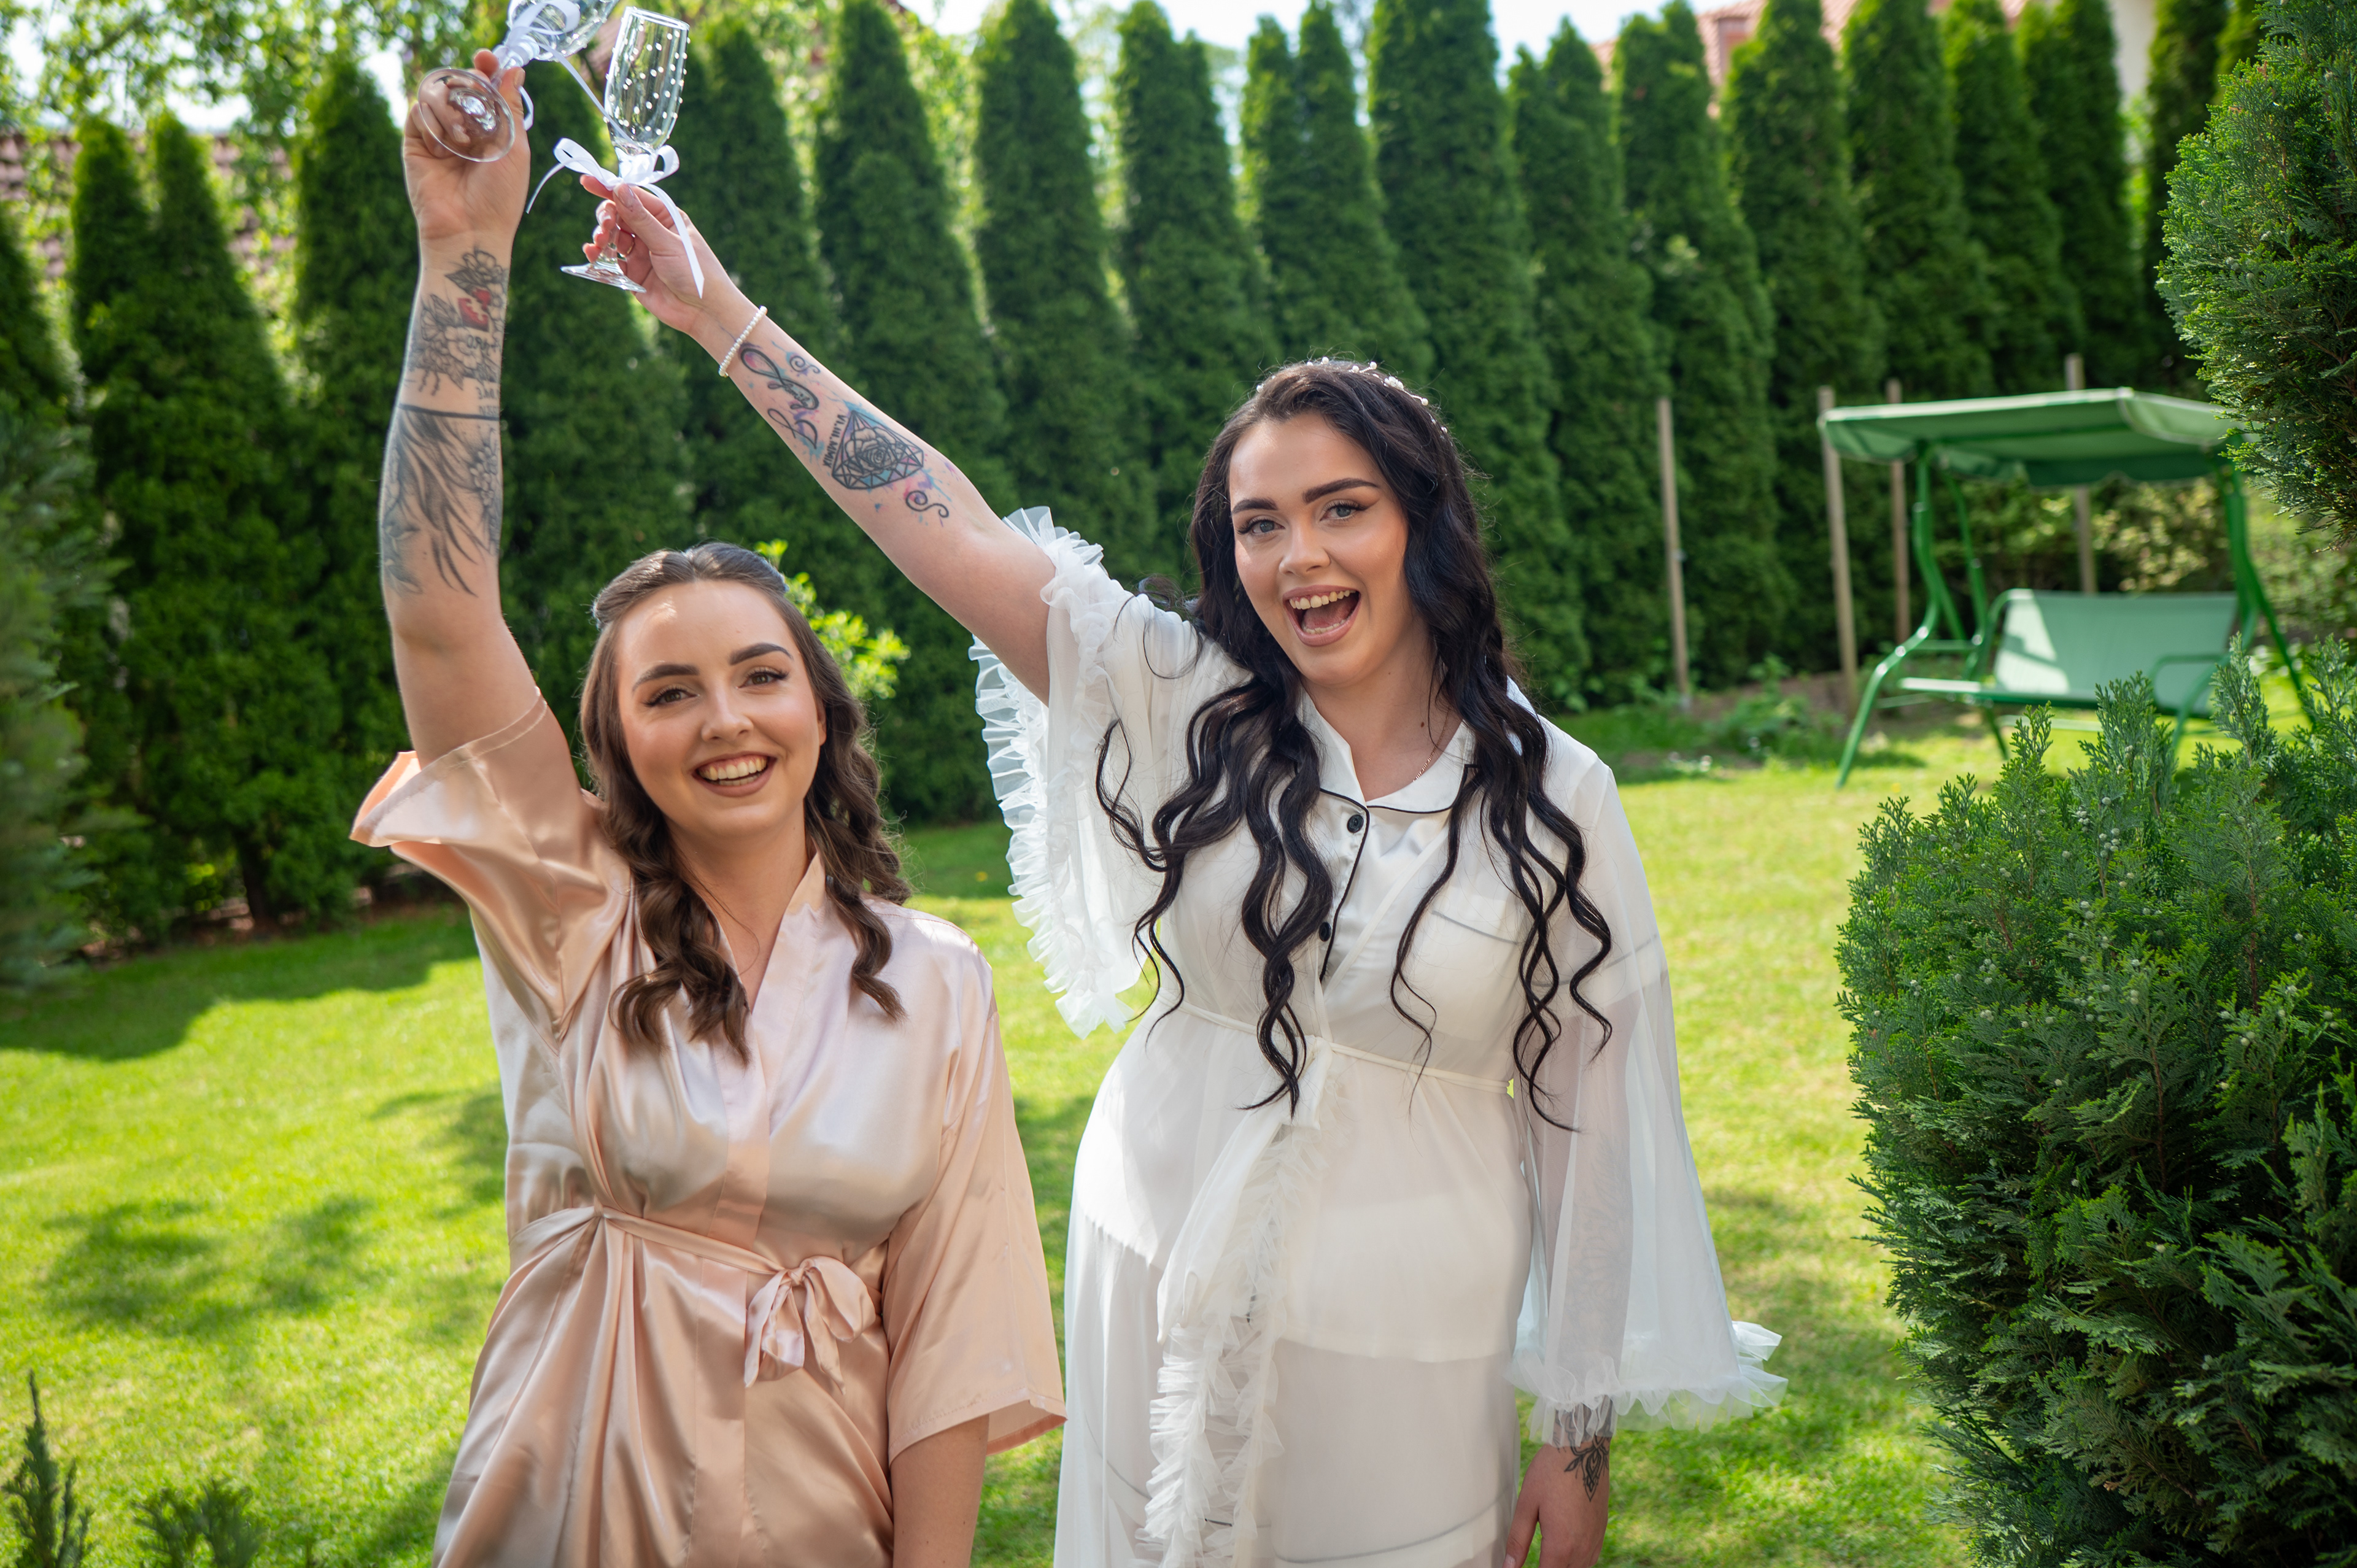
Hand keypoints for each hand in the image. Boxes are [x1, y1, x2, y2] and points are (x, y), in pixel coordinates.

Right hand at [404, 51, 530, 251]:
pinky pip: (418, 112)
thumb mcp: (514, 148)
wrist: (470, 230)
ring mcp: (438, 136)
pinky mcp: (415, 144)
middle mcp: (464, 130)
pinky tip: (443, 148)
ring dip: (450, 107)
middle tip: (474, 86)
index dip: (485, 69)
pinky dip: (432, 124)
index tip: (487, 57)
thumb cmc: (500, 196)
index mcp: (491, 131)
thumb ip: (511, 108)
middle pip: (458, 84)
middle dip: (467, 81)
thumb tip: (514, 70)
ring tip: (462, 138)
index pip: (484, 88)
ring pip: (436, 93)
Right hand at [582, 179, 751, 352]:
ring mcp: (641, 253)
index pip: (632, 196)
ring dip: (601, 236)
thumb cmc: (695, 272)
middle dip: (606, 217)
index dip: (609, 188)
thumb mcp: (667, 242)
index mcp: (664, 217)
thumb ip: (641, 218)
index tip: (587, 182)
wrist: (705, 312)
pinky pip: (611, 261)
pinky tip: (592, 254)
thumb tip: (619, 188)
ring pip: (612, 237)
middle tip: (604, 226)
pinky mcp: (633, 274)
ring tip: (598, 243)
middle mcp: (651, 232)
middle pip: (618, 215)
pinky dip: (599, 256)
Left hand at [1502, 1443, 1609, 1567]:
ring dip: (1562, 1565)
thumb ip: (1517, 1540)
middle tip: (1534, 1556)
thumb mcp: (1527, 1505)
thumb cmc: (1551, 1472)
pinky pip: (1590, 1559)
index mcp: (1561, 1546)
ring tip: (1546, 1554)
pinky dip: (1577, 1560)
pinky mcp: (1602, 1531)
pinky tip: (1565, 1549)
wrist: (1583, 1449)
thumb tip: (1508, 1567)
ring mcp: (1595, 1541)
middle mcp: (1582, 1549)